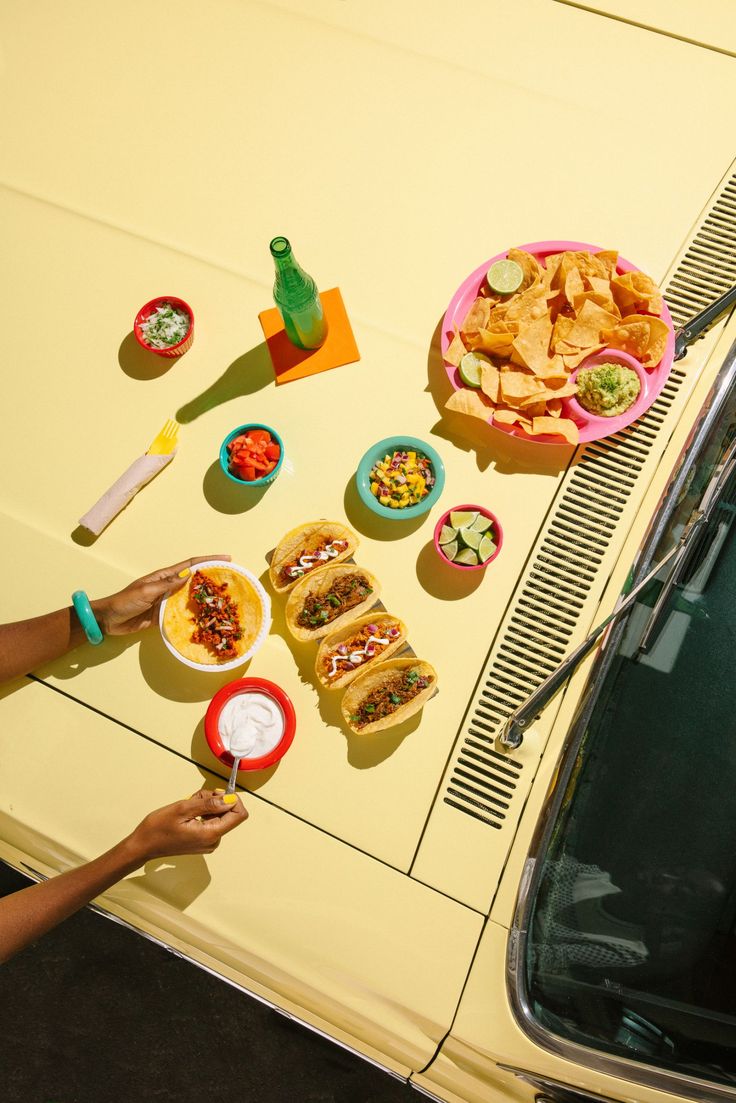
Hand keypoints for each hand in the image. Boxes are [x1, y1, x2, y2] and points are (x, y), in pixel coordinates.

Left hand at [92, 555, 230, 634]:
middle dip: (211, 579)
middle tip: (230, 582)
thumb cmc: (124, 601)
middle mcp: (168, 587)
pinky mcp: (163, 616)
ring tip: (223, 602)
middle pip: (194, 581)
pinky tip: (204, 620)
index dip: (208, 560)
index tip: (226, 559)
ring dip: (204, 600)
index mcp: (164, 576)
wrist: (109, 619)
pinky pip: (182, 614)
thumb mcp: (146, 591)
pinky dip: (193, 616)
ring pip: (190, 598)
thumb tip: (189, 576)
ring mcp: (167, 601)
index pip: (190, 565)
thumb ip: (167, 585)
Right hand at [126, 789, 247, 862]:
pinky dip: (203, 811)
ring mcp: (208, 842)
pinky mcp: (203, 840)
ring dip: (207, 805)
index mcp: (211, 834)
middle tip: (196, 798)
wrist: (143, 845)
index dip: (232, 799)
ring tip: (189, 805)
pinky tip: (188, 812)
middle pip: (228, 813)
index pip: (239, 815)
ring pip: (219, 815)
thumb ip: (209, 804)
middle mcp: (213, 840)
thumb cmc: (158, 828)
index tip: (216, 793)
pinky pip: (211, 821)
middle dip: (215, 800)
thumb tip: (230, 799)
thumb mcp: (183, 808)